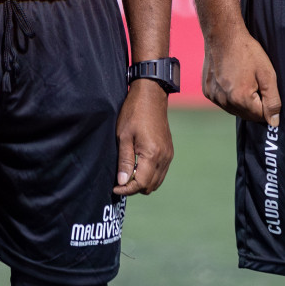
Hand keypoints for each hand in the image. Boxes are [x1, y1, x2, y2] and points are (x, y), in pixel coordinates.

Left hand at [114, 80, 172, 195]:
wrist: (151, 96)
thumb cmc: (134, 113)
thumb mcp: (123, 136)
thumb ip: (124, 161)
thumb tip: (122, 182)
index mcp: (152, 154)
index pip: (141, 183)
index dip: (127, 189)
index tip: (115, 188)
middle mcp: (164, 157)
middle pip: (150, 186)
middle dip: (134, 187)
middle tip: (120, 179)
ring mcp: (168, 155)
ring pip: (157, 181)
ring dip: (142, 182)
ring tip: (127, 173)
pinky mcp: (169, 151)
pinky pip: (161, 172)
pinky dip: (150, 174)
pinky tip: (138, 166)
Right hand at [201, 26, 280, 124]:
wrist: (223, 35)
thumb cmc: (247, 51)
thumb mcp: (267, 74)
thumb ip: (273, 101)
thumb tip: (274, 123)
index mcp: (240, 98)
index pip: (260, 117)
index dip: (267, 104)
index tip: (264, 87)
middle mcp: (224, 101)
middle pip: (246, 115)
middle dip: (254, 104)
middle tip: (255, 82)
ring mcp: (213, 97)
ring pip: (234, 109)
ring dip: (241, 101)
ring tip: (243, 79)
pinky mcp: (207, 91)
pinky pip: (223, 102)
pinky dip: (229, 96)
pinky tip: (231, 79)